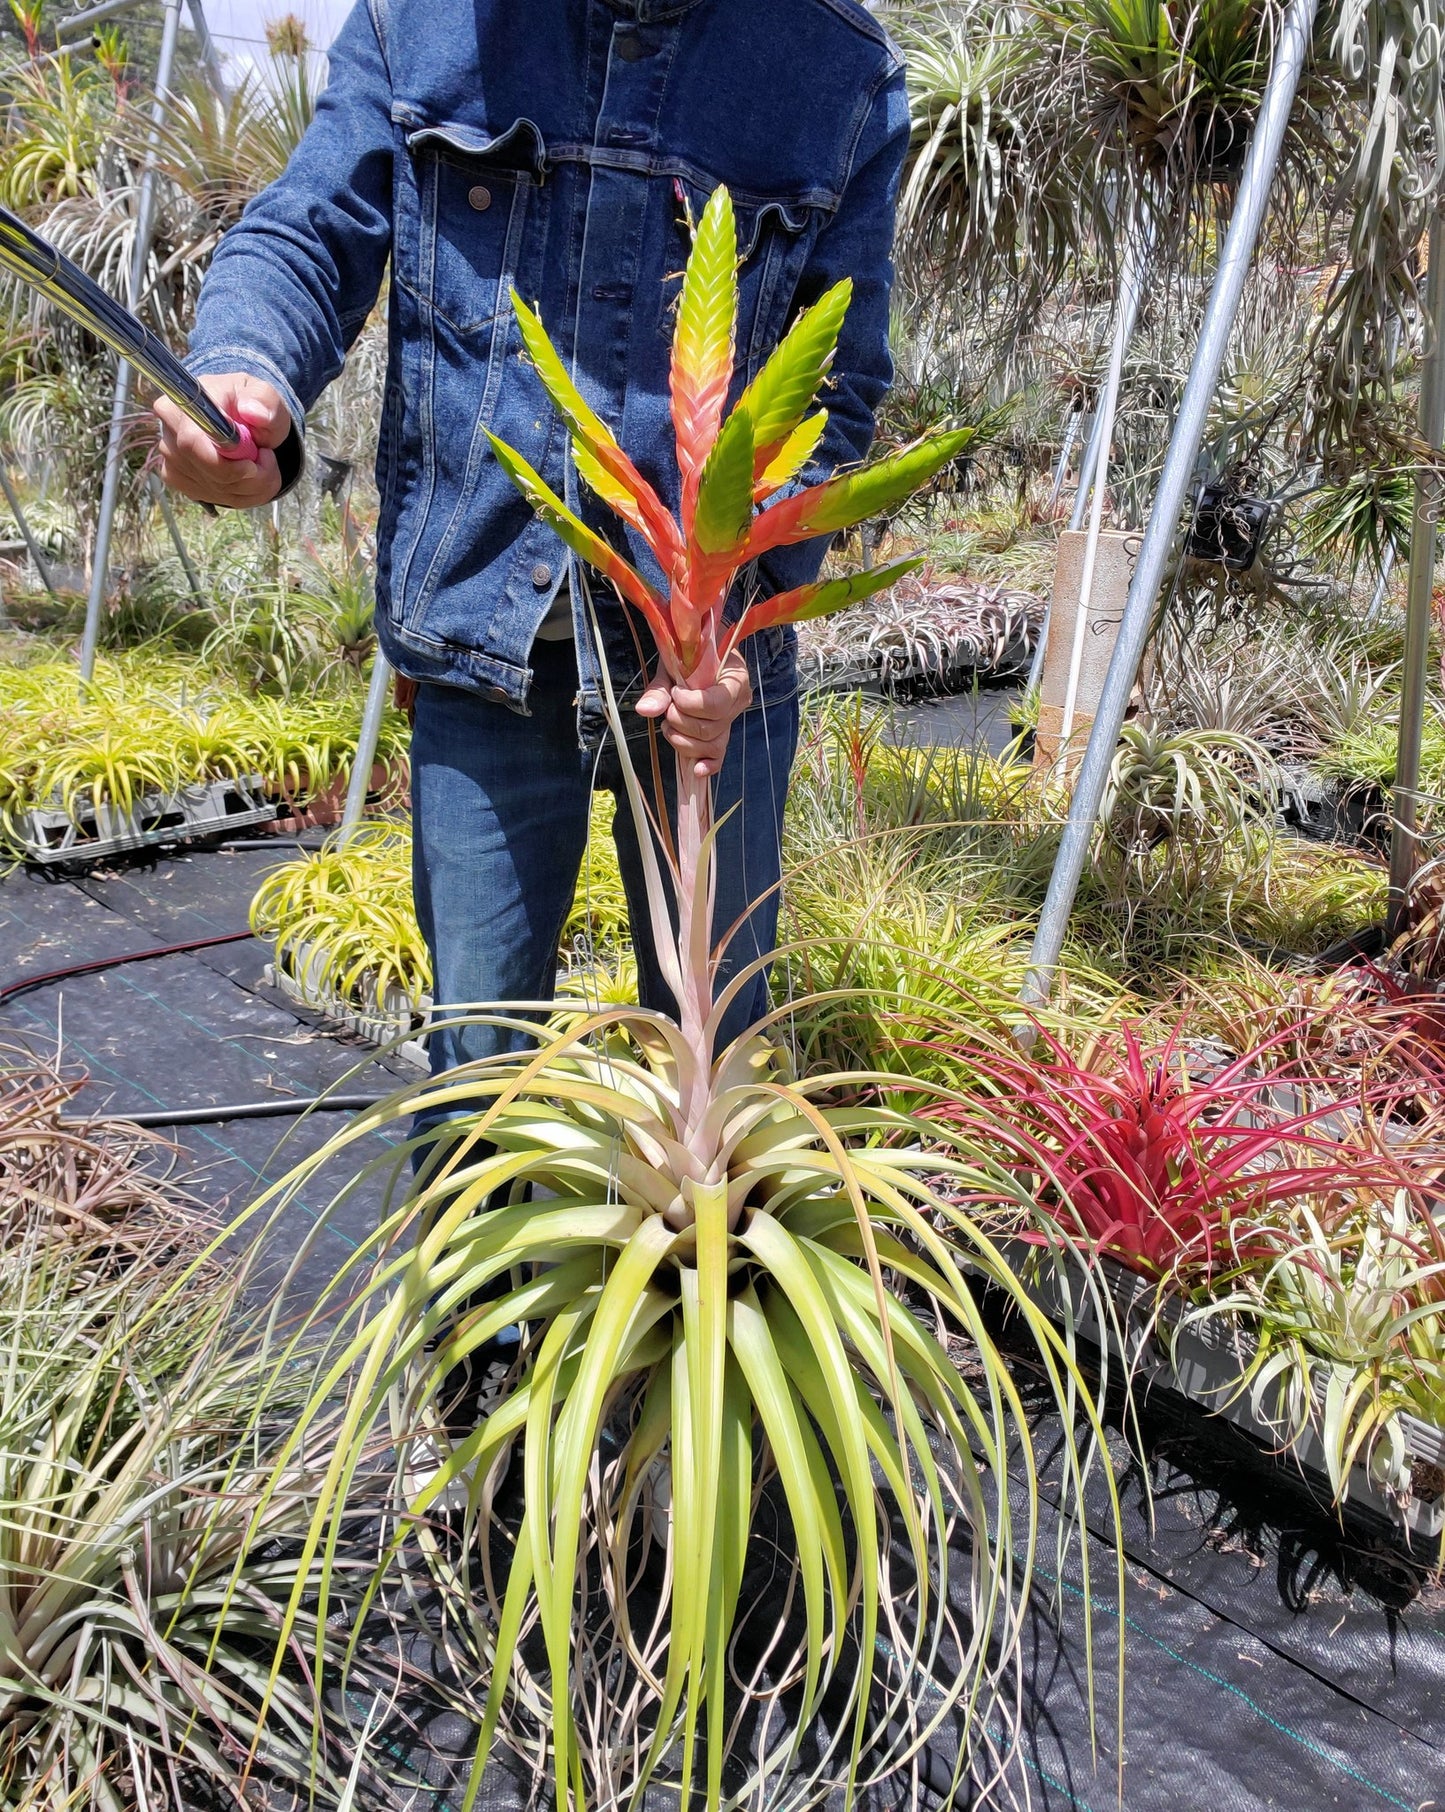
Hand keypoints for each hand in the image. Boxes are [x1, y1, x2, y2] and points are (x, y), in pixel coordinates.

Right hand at [153, 373, 289, 508]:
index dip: (226, 464)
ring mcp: (171, 458)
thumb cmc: (250, 404)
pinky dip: (243, 494)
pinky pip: (215, 498)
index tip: (254, 465)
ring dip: (252, 486)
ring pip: (217, 490)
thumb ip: (264, 401)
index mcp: (184, 403)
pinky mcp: (178, 478)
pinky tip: (250, 477)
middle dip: (248, 477)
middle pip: (207, 472)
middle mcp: (169, 431)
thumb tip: (253, 412)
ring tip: (264, 465)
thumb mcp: (265, 396)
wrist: (243, 419)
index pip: (192, 443)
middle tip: (268, 460)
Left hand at [635, 647, 752, 777]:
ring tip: (668, 722)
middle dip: (681, 722)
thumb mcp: (674, 664)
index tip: (676, 692)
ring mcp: (730, 722)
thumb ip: (661, 688)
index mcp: (735, 680)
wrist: (701, 655)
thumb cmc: (690, 656)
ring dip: (682, 739)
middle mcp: (737, 704)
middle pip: (710, 729)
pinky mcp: (721, 736)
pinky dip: (708, 765)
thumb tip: (645, 710)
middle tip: (668, 707)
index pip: (716, 705)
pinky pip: (718, 756)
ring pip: (710, 745)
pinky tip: (697, 769)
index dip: (691, 704)